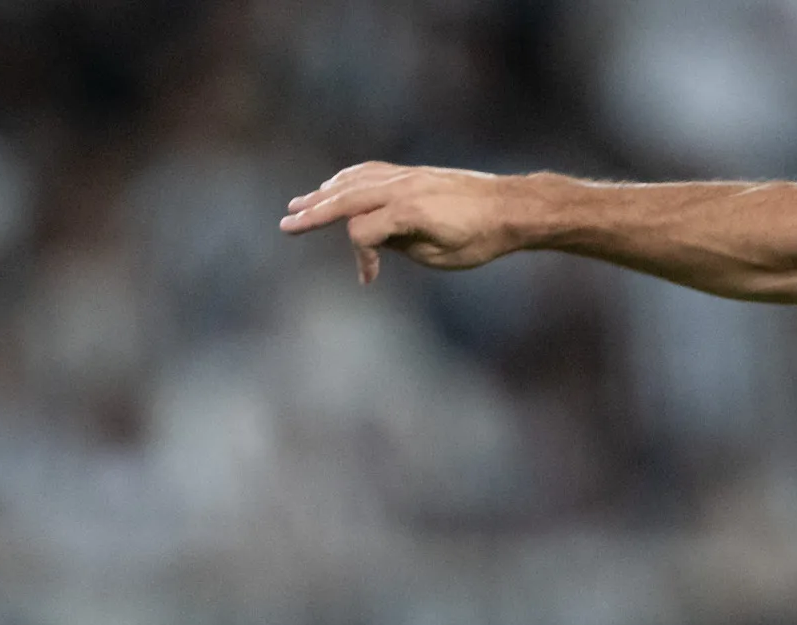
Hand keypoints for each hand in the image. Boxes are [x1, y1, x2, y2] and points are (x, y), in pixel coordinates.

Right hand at [282, 163, 525, 282]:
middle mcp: (402, 187)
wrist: (510, 206)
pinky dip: (348, 179)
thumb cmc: (479, 238)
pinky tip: (337, 185)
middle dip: (314, 212)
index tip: (370, 280)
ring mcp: (407, 175)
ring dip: (325, 192)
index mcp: (407, 211)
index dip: (359, 258)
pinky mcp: (413, 172)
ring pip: (355, 180)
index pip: (361, 232)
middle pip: (346, 197)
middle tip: (286, 222)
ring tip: (301, 203)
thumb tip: (373, 239)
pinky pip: (371, 171)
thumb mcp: (438, 255)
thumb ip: (399, 245)